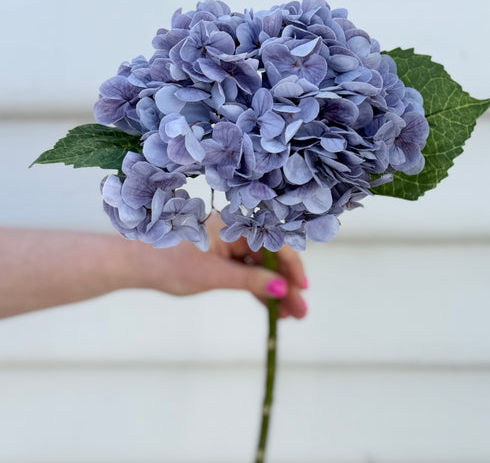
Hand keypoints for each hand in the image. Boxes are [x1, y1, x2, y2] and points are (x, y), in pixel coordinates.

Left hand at [132, 212, 307, 318]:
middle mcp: (235, 230)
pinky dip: (255, 287)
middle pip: (270, 258)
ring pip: (259, 267)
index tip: (303, 291)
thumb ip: (250, 281)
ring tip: (288, 315)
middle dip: (285, 285)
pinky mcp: (220, 255)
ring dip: (273, 290)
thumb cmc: (170, 263)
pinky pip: (245, 270)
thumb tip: (281, 289)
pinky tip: (268, 305)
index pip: (275, 244)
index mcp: (235, 225)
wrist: (135, 263)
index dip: (293, 268)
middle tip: (300, 312)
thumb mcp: (214, 276)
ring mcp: (228, 243)